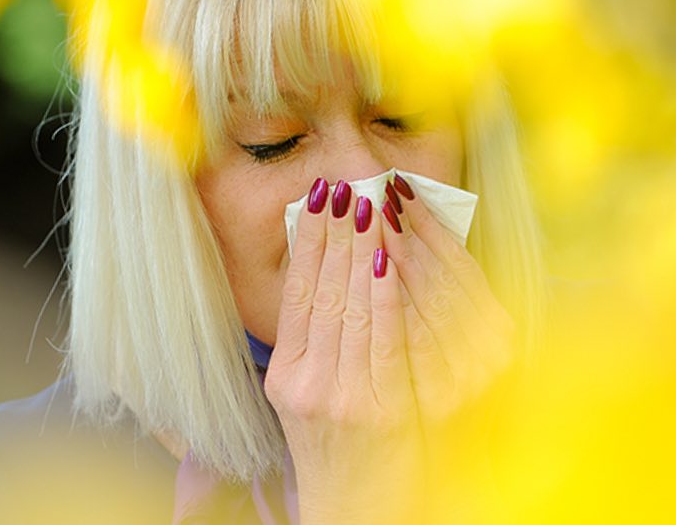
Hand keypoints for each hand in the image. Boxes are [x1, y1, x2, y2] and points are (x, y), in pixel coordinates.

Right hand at [263, 175, 515, 524]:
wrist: (362, 508)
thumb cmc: (347, 446)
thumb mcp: (316, 394)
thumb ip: (321, 339)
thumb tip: (333, 267)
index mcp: (287, 376)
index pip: (298, 294)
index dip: (310, 243)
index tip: (320, 198)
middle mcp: (304, 385)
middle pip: (321, 292)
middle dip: (336, 233)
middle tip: (346, 184)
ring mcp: (339, 397)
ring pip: (350, 306)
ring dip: (362, 250)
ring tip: (369, 204)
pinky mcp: (379, 409)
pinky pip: (381, 338)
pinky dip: (384, 293)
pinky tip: (388, 258)